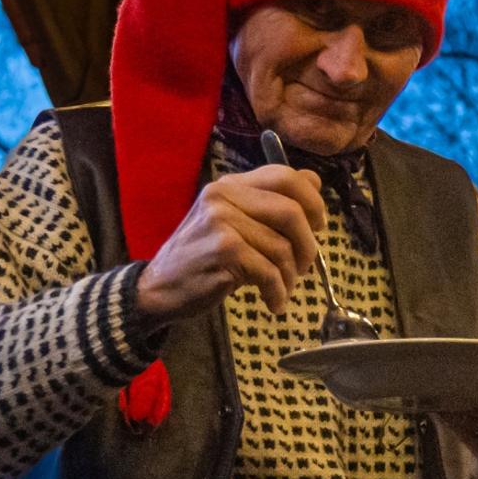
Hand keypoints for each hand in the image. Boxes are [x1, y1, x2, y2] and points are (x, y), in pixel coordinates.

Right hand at [133, 166, 326, 319]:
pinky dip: (278, 292)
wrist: (159, 288)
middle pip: (292, 212)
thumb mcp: (232, 221)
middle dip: (309, 245)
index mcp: (230, 185)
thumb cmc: (202, 258)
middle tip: (306, 266)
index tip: (318, 225)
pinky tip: (273, 302)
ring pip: (283, 248)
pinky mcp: (224, 252)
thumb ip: (268, 201)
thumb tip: (316, 182)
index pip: (285, 175)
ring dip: (291, 276)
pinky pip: (270, 272)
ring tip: (283, 288)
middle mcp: (224, 197)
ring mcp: (222, 222)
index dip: (312, 201)